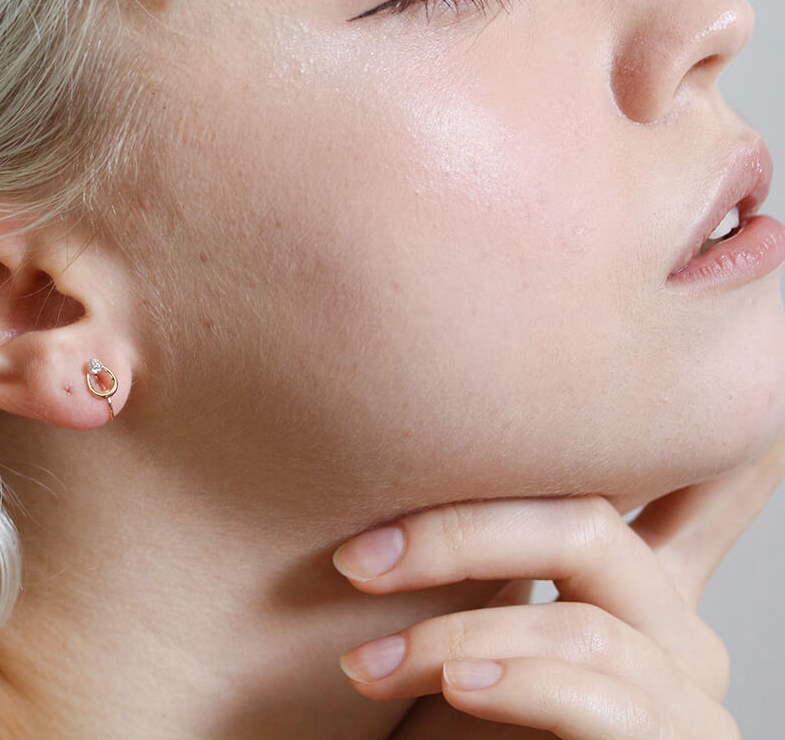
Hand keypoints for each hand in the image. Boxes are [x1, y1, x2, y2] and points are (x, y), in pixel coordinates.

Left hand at [333, 439, 784, 738]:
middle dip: (456, 532)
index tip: (604, 334)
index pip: (677, 470)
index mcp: (630, 569)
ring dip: (452, 636)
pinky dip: (515, 679)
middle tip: (350, 559)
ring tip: (367, 664)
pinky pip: (599, 693)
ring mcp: (684, 686)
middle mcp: (672, 614)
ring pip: (580, 613)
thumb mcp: (470, 616)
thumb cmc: (465, 719)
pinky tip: (455, 685)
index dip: (681, 418)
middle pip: (584, 518)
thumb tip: (408, 434)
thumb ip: (480, 545)